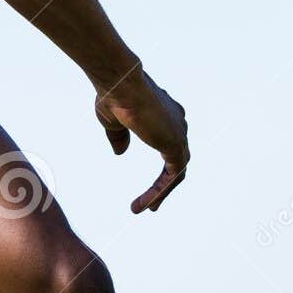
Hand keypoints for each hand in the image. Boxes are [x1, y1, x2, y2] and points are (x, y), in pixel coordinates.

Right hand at [94, 66, 188, 213]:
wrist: (120, 83)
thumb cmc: (114, 96)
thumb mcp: (113, 121)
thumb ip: (120, 137)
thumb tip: (121, 152)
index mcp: (165, 114)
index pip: (169, 144)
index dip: (161, 165)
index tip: (151, 182)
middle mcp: (176, 123)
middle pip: (177, 160)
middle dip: (165, 183)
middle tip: (153, 204)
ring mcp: (179, 133)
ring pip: (177, 172)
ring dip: (161, 192)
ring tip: (145, 209)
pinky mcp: (176, 145)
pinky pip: (173, 177)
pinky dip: (161, 192)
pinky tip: (147, 204)